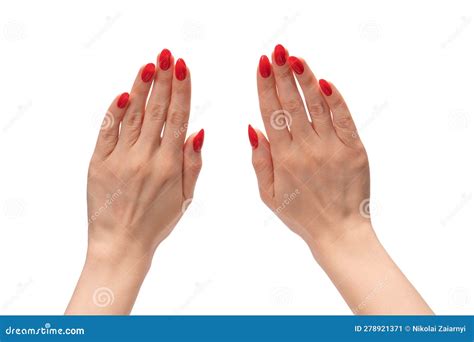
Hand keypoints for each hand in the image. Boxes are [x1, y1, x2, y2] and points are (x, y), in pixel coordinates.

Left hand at [67, 49, 203, 313]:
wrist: (121, 243)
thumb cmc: (157, 223)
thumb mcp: (186, 197)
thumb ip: (193, 162)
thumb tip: (198, 130)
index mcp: (169, 164)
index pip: (178, 118)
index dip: (182, 90)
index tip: (183, 68)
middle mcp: (145, 157)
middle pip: (156, 110)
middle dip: (163, 80)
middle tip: (167, 55)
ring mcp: (120, 158)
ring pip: (133, 116)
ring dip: (141, 88)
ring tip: (149, 66)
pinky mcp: (98, 163)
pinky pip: (107, 132)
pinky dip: (115, 112)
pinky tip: (124, 94)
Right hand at [250, 44, 431, 313]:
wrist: (339, 232)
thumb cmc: (301, 215)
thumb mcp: (269, 195)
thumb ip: (259, 161)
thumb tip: (253, 127)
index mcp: (283, 159)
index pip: (271, 113)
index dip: (265, 86)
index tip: (261, 65)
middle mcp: (306, 149)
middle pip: (292, 104)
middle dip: (282, 74)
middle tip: (276, 51)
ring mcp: (332, 148)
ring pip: (316, 106)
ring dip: (305, 79)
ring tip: (296, 58)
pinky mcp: (354, 150)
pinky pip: (344, 119)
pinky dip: (335, 100)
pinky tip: (325, 82)